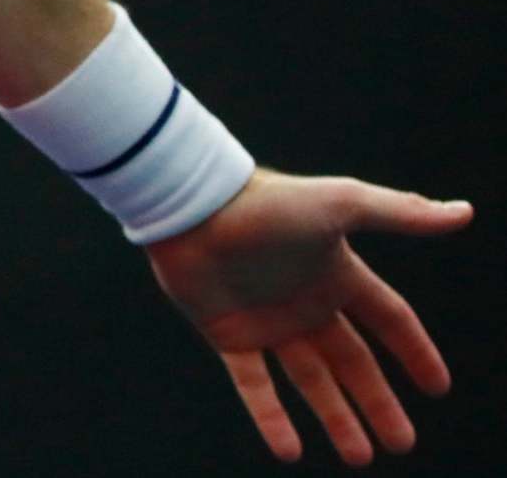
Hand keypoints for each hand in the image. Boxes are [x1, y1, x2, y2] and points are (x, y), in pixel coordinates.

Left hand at [143, 167, 474, 465]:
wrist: (190, 207)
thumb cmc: (265, 201)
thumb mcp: (340, 204)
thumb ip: (400, 212)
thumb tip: (464, 212)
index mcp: (335, 273)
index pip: (388, 318)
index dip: (413, 350)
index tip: (437, 387)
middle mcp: (304, 301)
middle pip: (352, 362)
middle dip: (377, 402)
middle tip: (402, 443)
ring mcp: (267, 320)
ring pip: (310, 380)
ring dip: (335, 417)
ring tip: (359, 456)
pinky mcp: (228, 334)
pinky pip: (254, 385)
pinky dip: (270, 417)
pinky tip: (289, 451)